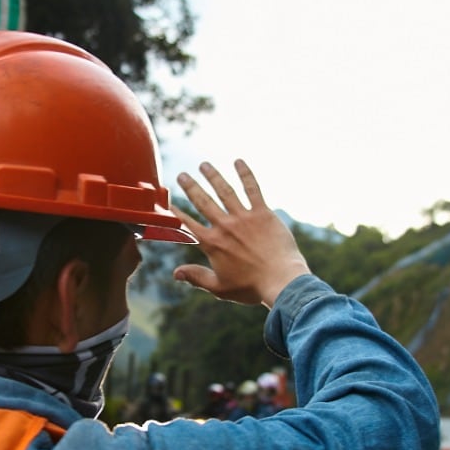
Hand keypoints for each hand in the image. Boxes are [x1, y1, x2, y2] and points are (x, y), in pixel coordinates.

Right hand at [171, 160, 310, 307]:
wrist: (281, 280)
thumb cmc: (251, 287)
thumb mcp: (220, 288)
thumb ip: (196, 277)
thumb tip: (176, 274)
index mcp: (213, 244)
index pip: (188, 224)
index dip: (176, 213)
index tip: (168, 203)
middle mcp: (225, 226)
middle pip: (203, 201)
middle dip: (190, 187)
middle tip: (182, 175)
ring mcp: (244, 217)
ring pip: (225, 191)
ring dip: (213, 176)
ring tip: (204, 165)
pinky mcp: (263, 213)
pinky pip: (252, 189)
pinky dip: (245, 174)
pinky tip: (238, 161)